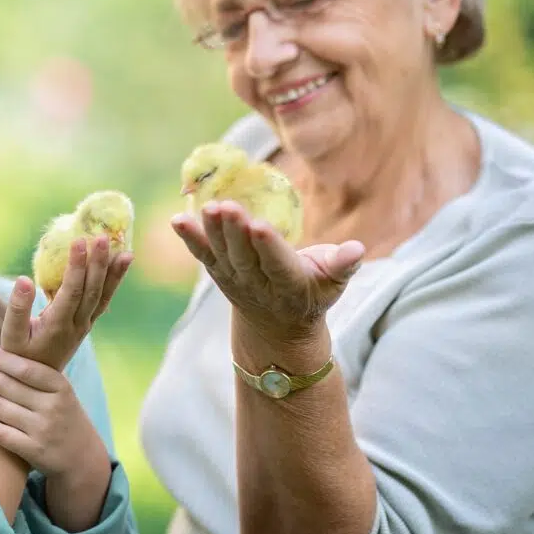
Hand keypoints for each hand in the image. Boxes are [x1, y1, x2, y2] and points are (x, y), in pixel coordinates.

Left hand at [0, 347, 108, 479]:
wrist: (82, 457)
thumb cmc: (66, 418)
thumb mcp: (63, 394)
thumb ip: (41, 377)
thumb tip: (9, 354)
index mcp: (61, 388)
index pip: (28, 369)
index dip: (6, 360)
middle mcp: (53, 407)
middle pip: (9, 386)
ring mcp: (42, 430)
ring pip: (0, 408)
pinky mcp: (32, 450)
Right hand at [1, 235, 131, 370]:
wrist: (35, 383)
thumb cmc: (17, 356)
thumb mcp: (10, 335)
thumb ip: (17, 308)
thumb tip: (24, 279)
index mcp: (56, 325)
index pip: (72, 292)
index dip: (77, 267)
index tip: (79, 241)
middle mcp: (76, 325)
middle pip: (92, 291)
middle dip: (98, 263)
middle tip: (103, 236)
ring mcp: (84, 325)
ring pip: (102, 297)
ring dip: (114, 273)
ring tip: (126, 252)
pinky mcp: (86, 323)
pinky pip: (103, 300)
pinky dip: (113, 282)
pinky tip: (121, 265)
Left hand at [172, 200, 363, 339]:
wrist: (277, 327)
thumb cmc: (311, 294)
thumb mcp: (332, 285)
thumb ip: (342, 266)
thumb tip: (356, 249)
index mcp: (290, 286)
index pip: (278, 265)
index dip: (268, 246)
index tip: (259, 225)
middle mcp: (258, 285)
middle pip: (244, 258)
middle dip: (235, 233)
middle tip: (227, 207)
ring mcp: (234, 280)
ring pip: (221, 255)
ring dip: (212, 231)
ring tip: (207, 207)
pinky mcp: (218, 272)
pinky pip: (202, 254)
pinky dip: (189, 238)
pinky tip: (177, 220)